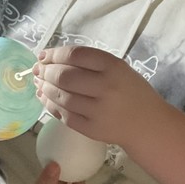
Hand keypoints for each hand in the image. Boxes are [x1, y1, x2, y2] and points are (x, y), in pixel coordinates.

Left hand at [32, 46, 165, 146]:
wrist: (147, 123)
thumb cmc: (129, 91)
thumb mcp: (117, 68)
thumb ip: (88, 62)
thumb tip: (49, 58)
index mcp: (113, 67)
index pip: (75, 55)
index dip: (54, 54)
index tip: (43, 55)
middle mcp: (106, 87)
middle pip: (64, 76)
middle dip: (45, 71)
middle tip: (38, 70)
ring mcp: (99, 110)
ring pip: (60, 96)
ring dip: (44, 87)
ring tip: (39, 82)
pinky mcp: (92, 129)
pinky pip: (63, 115)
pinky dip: (49, 105)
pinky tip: (44, 97)